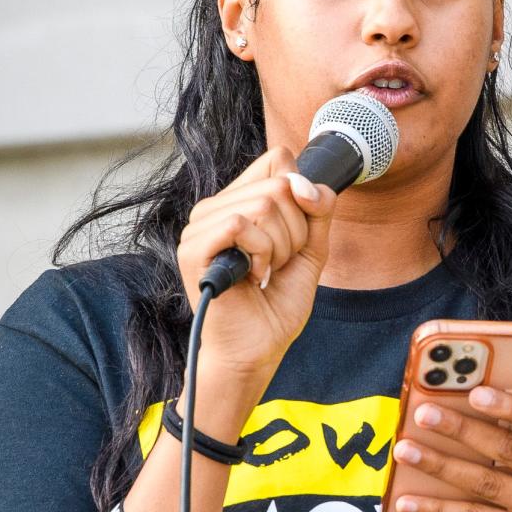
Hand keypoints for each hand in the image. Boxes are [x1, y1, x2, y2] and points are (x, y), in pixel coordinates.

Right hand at [177, 146, 336, 377]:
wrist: (257, 350)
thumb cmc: (276, 305)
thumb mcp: (310, 251)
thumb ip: (318, 213)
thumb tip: (308, 183)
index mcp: (238, 202)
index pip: (278, 160)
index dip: (302, 193)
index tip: (300, 234)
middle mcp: (215, 208)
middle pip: (278, 185)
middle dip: (295, 234)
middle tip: (277, 265)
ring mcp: (200, 227)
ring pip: (263, 205)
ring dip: (279, 249)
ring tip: (263, 273)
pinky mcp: (194, 249)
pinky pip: (239, 225)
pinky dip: (260, 254)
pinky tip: (253, 277)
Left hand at [391, 386, 511, 511]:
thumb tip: (469, 397)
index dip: (511, 408)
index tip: (475, 394)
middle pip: (508, 451)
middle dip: (461, 430)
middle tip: (424, 415)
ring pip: (485, 485)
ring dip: (440, 466)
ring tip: (406, 451)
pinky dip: (439, 510)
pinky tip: (408, 501)